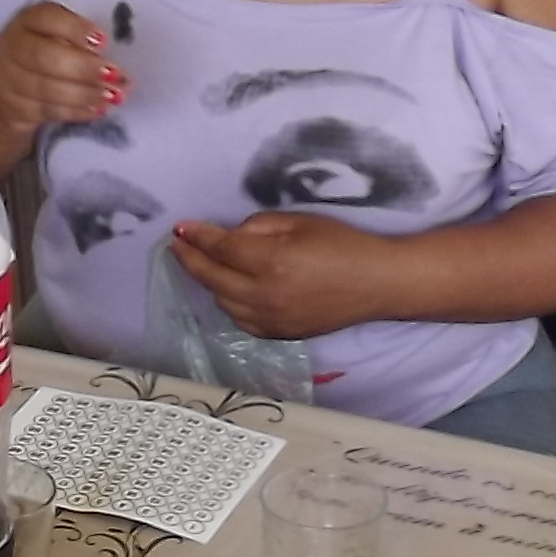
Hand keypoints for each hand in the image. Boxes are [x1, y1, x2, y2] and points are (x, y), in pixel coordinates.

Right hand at [0, 0, 127, 144]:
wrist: (8, 86)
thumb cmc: (46, 51)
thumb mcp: (57, 33)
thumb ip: (76, 35)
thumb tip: (106, 49)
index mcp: (27, 21)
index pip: (47, 18)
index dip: (75, 29)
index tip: (103, 42)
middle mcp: (13, 48)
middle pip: (43, 57)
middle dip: (82, 68)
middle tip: (113, 75)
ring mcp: (10, 80)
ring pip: (46, 89)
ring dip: (84, 94)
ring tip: (112, 95)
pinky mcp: (16, 109)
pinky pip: (48, 111)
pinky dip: (76, 112)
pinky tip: (98, 109)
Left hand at [165, 211, 402, 340]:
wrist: (377, 283)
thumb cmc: (343, 244)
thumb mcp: (300, 222)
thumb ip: (260, 226)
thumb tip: (231, 237)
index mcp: (271, 261)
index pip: (220, 248)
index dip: (196, 237)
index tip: (180, 229)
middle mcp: (264, 294)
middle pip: (212, 278)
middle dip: (191, 260)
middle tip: (178, 246)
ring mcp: (270, 320)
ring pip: (223, 302)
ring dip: (210, 283)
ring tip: (207, 265)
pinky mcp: (279, 334)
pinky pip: (241, 321)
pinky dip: (230, 304)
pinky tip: (231, 291)